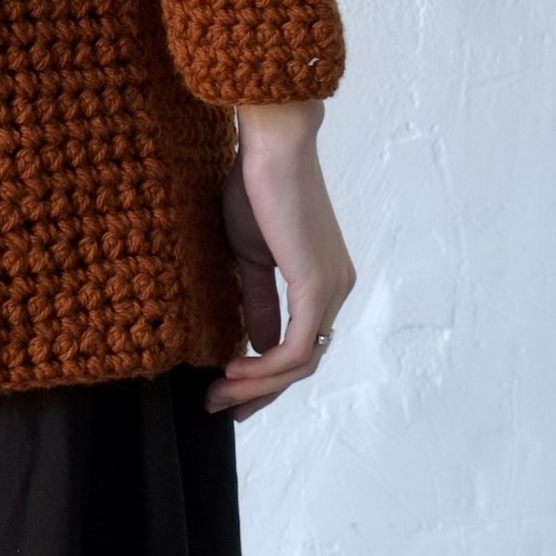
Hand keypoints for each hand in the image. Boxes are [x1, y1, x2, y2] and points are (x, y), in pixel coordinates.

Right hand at [209, 98, 354, 419]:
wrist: (270, 147)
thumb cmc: (255, 186)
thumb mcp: (250, 256)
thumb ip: (257, 301)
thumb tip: (257, 345)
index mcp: (322, 279)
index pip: (300, 344)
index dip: (264, 376)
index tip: (225, 388)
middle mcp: (336, 288)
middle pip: (303, 362)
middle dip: (260, 392)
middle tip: (221, 407)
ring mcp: (331, 289)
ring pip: (300, 362)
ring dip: (257, 385)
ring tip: (219, 394)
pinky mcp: (317, 287)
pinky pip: (295, 349)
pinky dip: (264, 368)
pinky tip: (234, 367)